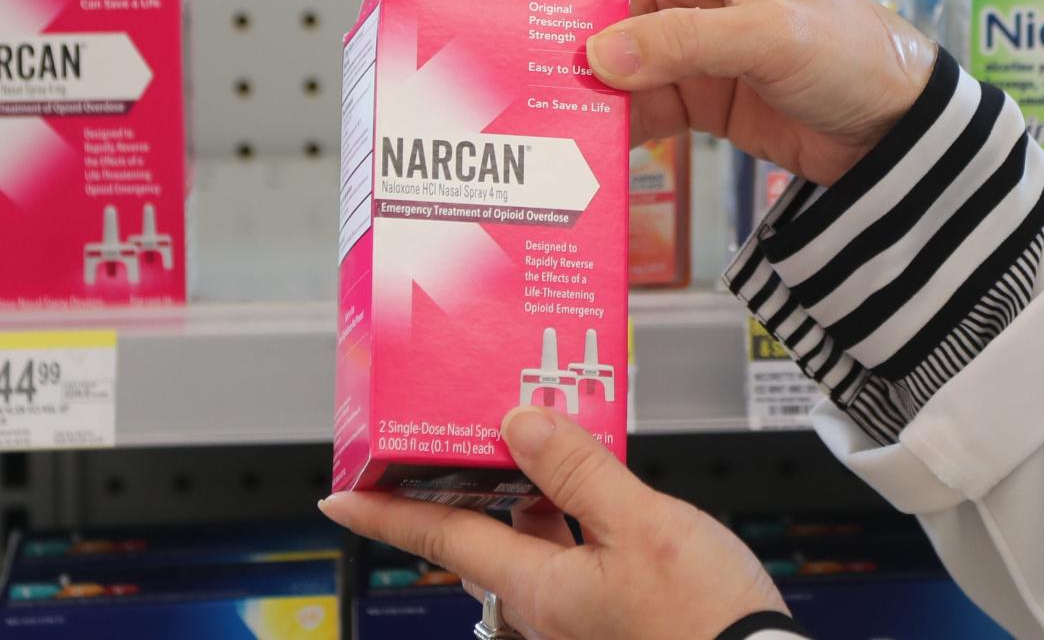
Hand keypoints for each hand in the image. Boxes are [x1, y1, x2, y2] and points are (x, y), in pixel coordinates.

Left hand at [319, 406, 784, 639]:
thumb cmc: (705, 621)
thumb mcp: (640, 526)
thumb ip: (576, 470)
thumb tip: (519, 422)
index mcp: (539, 588)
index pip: (442, 537)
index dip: (384, 514)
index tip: (338, 496)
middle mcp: (548, 606)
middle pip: (485, 532)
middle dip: (466, 481)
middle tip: (455, 430)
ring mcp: (579, 612)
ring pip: (531, 538)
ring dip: (525, 489)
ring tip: (533, 432)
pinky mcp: (612, 612)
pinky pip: (569, 551)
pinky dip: (567, 512)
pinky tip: (591, 478)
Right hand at [490, 0, 936, 185]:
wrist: (897, 131)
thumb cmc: (855, 54)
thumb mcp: (772, 38)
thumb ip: (685, 43)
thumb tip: (601, 57)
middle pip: (602, 5)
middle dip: (559, 38)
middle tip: (513, 72)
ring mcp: (693, 46)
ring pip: (617, 63)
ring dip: (585, 90)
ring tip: (547, 120)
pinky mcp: (699, 95)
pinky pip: (641, 106)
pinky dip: (616, 125)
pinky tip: (594, 146)